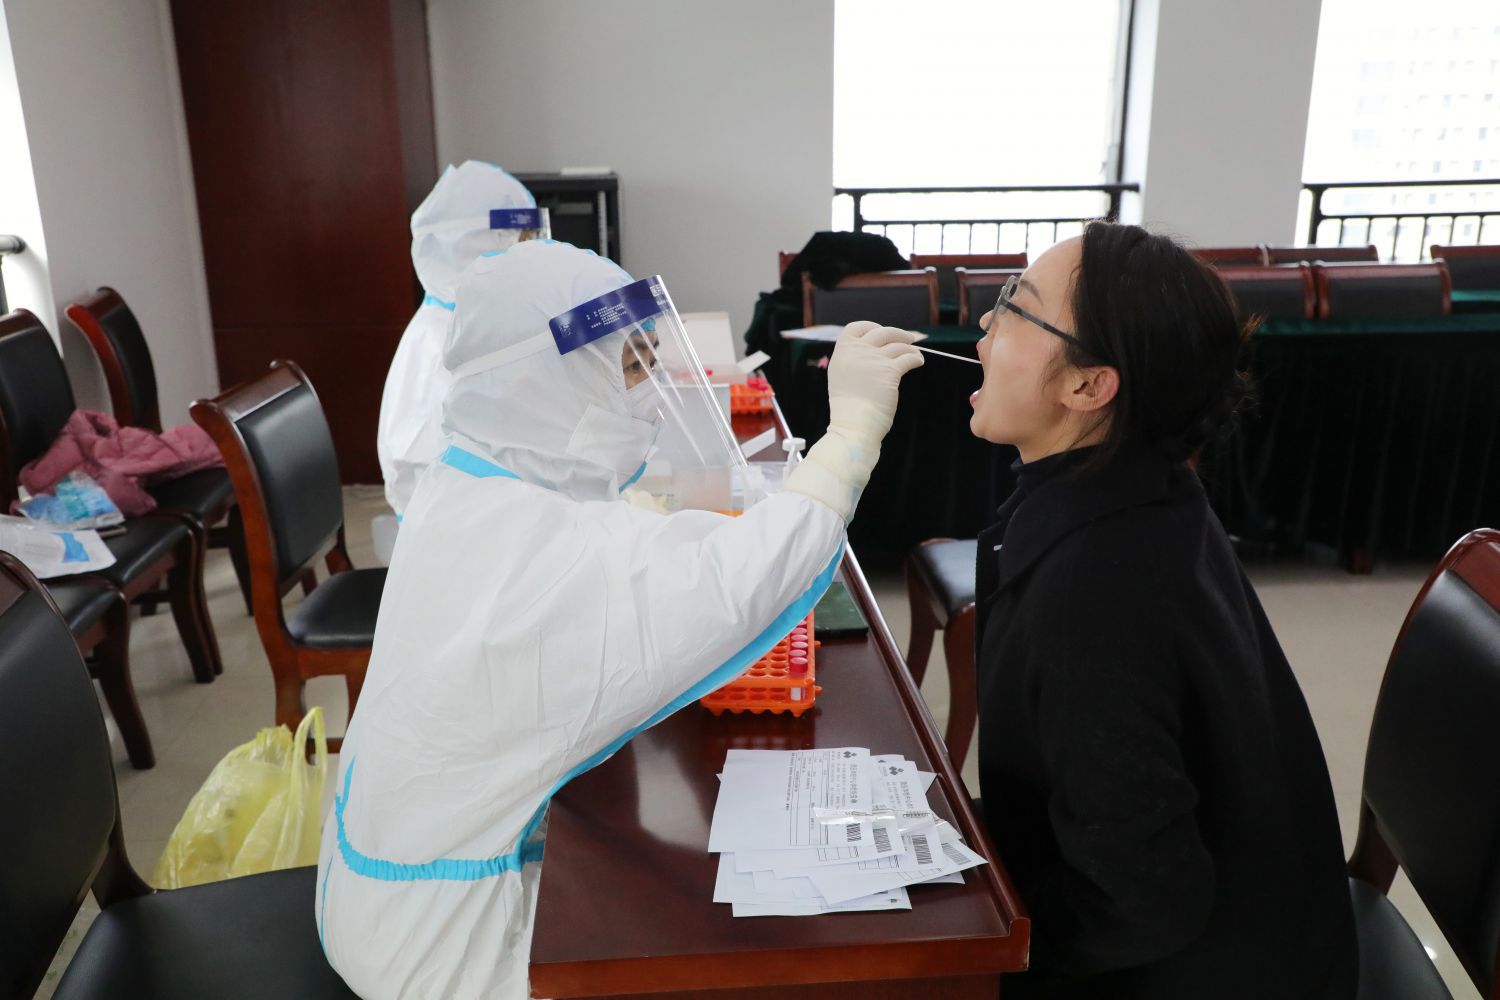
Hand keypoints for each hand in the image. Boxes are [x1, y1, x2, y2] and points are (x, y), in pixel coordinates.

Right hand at [783, 323, 923, 521]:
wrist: (854, 426)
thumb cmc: (849, 410)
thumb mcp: (842, 378)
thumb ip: (853, 362)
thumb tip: (873, 352)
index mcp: (841, 353)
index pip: (855, 328)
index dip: (870, 326)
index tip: (880, 330)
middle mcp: (856, 353)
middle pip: (881, 333)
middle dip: (896, 334)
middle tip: (907, 338)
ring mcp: (873, 360)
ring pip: (898, 345)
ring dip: (909, 348)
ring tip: (915, 353)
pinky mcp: (890, 370)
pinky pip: (908, 357)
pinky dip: (916, 358)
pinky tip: (918, 361)